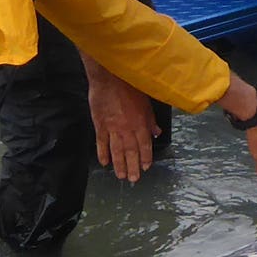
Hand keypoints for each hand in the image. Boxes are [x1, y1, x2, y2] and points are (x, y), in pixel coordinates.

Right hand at [86, 61, 157, 182]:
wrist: (109, 78)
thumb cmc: (129, 86)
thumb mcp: (146, 101)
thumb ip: (150, 119)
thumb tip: (156, 132)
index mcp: (140, 124)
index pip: (144, 146)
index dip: (145, 158)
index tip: (146, 167)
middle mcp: (127, 130)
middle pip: (131, 152)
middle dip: (133, 167)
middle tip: (133, 179)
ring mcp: (112, 129)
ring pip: (116, 151)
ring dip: (119, 165)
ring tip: (121, 175)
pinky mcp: (100, 125)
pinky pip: (101, 143)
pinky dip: (102, 153)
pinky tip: (104, 163)